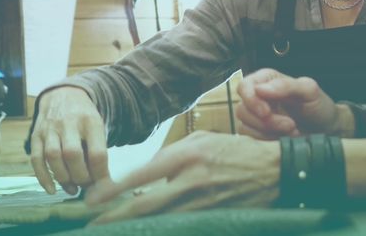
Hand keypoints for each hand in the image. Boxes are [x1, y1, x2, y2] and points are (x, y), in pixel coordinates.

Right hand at [28, 86, 108, 194]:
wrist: (63, 94)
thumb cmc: (84, 117)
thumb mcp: (97, 126)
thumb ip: (98, 150)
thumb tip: (100, 182)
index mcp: (90, 121)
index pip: (97, 152)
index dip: (100, 173)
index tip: (103, 185)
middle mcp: (68, 123)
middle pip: (72, 154)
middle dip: (80, 176)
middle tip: (86, 186)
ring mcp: (50, 129)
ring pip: (53, 157)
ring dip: (63, 178)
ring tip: (73, 189)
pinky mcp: (36, 136)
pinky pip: (36, 159)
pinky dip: (43, 177)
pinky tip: (52, 190)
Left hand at [86, 132, 279, 223]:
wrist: (274, 170)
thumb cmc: (236, 150)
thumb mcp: (203, 140)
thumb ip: (173, 154)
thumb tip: (146, 173)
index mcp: (187, 155)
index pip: (141, 174)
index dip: (112, 190)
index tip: (91, 200)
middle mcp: (191, 180)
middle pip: (145, 205)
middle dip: (115, 218)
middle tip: (92, 226)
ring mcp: (202, 203)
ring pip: (160, 222)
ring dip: (136, 229)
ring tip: (114, 233)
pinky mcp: (213, 218)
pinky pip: (181, 228)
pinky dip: (163, 232)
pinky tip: (149, 234)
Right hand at [235, 68, 344, 138]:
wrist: (325, 129)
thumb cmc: (318, 105)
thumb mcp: (309, 91)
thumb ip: (286, 86)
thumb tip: (260, 89)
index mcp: (267, 79)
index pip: (244, 86)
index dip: (252, 100)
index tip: (267, 113)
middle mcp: (257, 95)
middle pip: (244, 109)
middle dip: (267, 122)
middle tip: (291, 125)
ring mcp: (255, 114)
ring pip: (245, 124)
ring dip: (269, 131)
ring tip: (291, 130)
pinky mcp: (256, 131)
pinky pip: (250, 137)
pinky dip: (268, 139)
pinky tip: (284, 137)